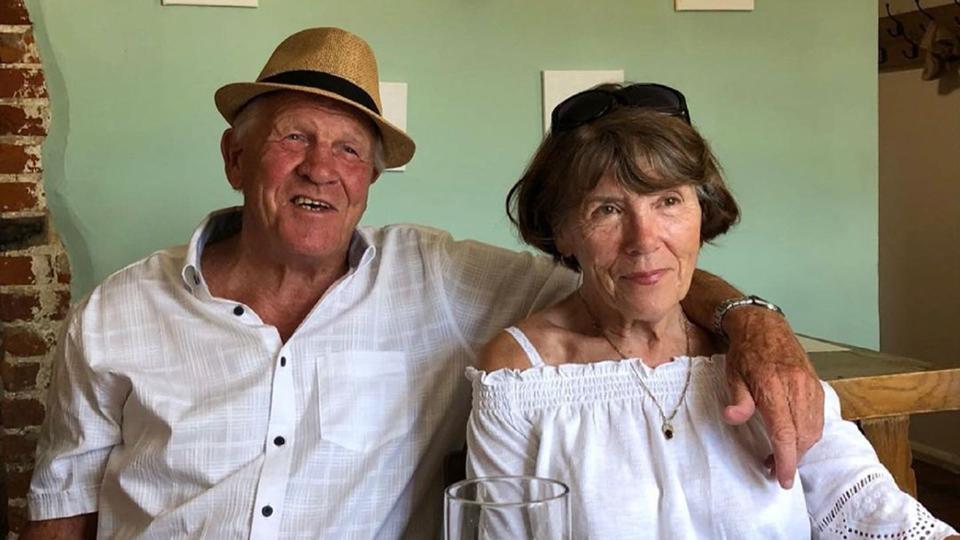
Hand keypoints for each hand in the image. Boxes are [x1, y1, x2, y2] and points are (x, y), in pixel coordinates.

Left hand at [722, 307, 823, 488]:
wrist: (765, 326)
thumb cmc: (745, 353)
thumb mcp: (732, 374)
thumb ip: (737, 399)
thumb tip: (733, 418)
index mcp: (773, 386)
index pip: (785, 433)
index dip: (785, 460)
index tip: (782, 480)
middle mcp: (797, 387)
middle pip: (803, 436)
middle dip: (791, 459)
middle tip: (773, 468)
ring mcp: (810, 386)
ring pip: (814, 429)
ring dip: (801, 449)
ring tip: (781, 455)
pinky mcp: (817, 385)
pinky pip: (818, 418)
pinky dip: (809, 433)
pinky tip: (794, 437)